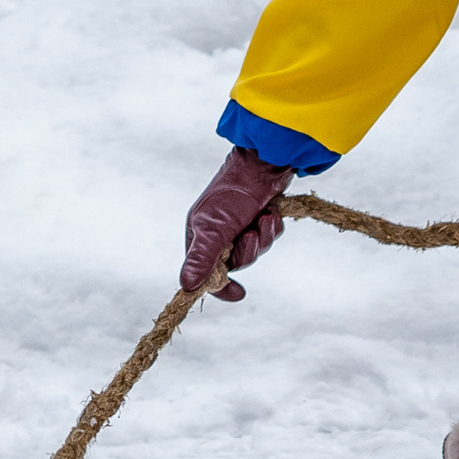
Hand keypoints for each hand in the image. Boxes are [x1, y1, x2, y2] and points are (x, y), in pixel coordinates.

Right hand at [181, 146, 294, 301]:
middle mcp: (218, 233)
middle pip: (237, 263)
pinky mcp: (257, 217)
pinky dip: (272, 227)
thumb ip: (201, 259)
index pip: (207, 272)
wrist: (260, 164)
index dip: (221, 286)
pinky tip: (271, 212)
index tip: (239, 294)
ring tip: (263, 216)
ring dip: (263, 236)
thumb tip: (186, 286)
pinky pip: (268, 236)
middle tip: (250, 234)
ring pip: (256, 249)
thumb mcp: (214, 230)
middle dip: (248, 251)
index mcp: (200, 236)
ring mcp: (238, 225)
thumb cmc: (231, 194)